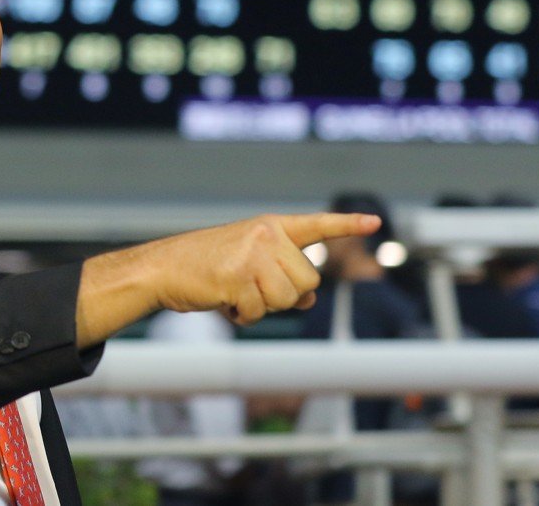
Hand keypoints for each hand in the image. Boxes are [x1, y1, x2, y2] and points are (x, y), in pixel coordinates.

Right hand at [76, 212, 379, 346]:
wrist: (162, 267)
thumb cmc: (205, 266)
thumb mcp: (248, 262)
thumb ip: (282, 274)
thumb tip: (311, 298)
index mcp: (270, 227)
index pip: (316, 225)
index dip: (347, 225)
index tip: (375, 223)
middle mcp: (267, 236)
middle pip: (308, 281)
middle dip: (284, 296)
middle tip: (252, 288)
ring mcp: (253, 255)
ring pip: (288, 299)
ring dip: (263, 307)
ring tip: (235, 293)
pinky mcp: (238, 277)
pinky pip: (259, 312)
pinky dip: (243, 316)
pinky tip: (224, 300)